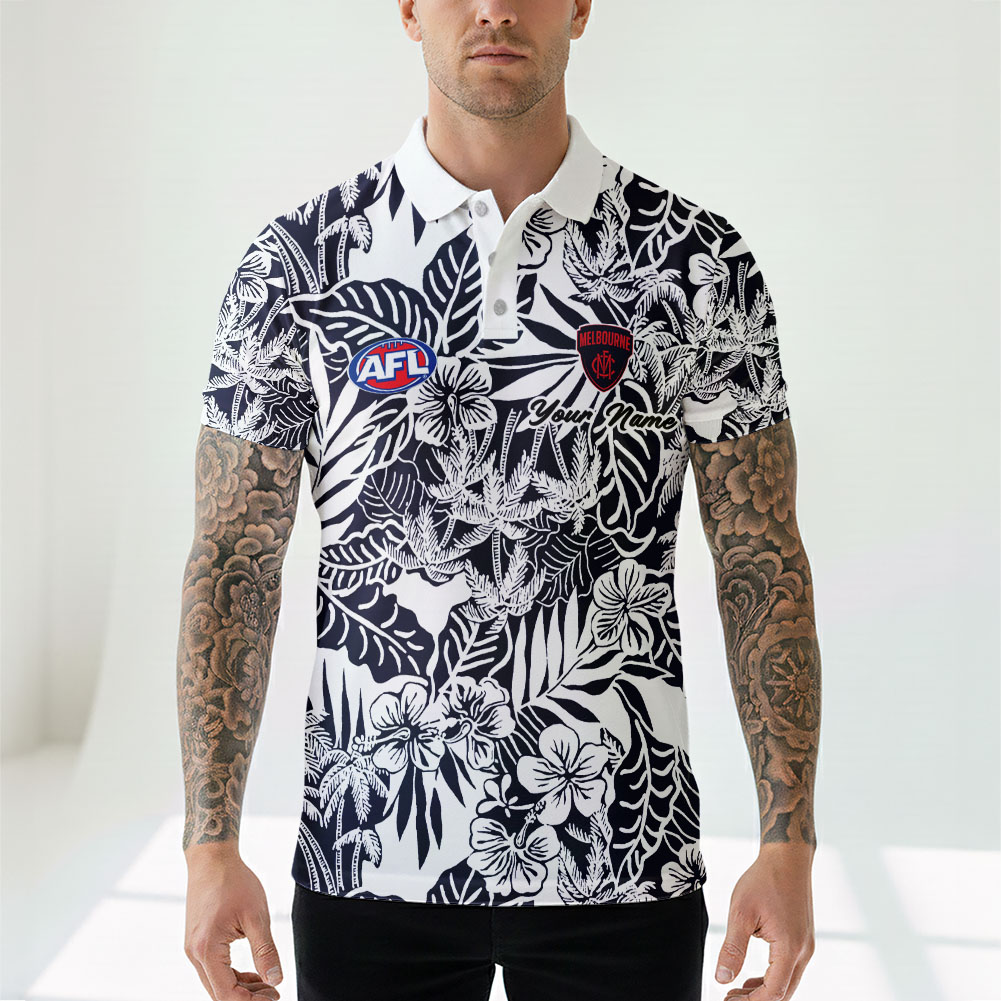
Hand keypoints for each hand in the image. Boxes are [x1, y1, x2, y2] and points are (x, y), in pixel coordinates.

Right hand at [184, 848, 283, 1000]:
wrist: (212, 859)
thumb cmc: (234, 881)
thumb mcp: (256, 916)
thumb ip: (265, 951)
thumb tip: (276, 980)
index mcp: (207, 950)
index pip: (226, 994)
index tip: (274, 997)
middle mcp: (195, 953)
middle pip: (218, 993)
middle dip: (247, 997)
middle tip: (274, 993)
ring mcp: (194, 948)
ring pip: (215, 982)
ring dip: (240, 988)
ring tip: (267, 984)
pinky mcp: (197, 941)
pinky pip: (213, 969)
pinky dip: (232, 975)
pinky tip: (252, 973)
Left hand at [714, 844, 815, 999]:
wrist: (787, 857)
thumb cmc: (764, 880)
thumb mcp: (741, 913)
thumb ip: (733, 948)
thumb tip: (722, 979)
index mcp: (790, 948)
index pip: (774, 992)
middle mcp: (804, 951)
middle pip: (784, 992)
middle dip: (757, 999)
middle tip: (730, 998)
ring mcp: (806, 945)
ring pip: (788, 982)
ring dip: (764, 990)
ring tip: (737, 990)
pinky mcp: (803, 938)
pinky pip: (790, 968)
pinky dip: (773, 977)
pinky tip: (753, 976)